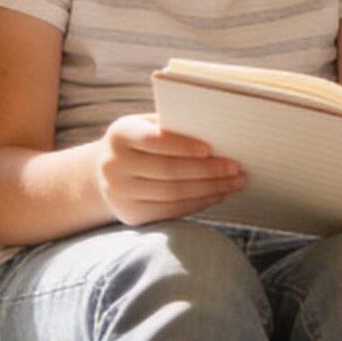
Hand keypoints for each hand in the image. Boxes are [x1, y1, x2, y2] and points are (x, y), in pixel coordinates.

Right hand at [94, 114, 242, 225]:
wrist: (106, 170)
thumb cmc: (140, 141)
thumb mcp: (146, 125)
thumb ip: (171, 125)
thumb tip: (217, 130)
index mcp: (120, 134)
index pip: (154, 140)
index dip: (182, 146)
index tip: (210, 149)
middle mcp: (114, 165)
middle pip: (168, 170)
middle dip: (207, 170)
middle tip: (236, 168)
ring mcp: (120, 193)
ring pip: (173, 193)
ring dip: (209, 189)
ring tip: (235, 182)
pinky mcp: (131, 214)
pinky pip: (171, 210)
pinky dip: (198, 203)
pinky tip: (218, 195)